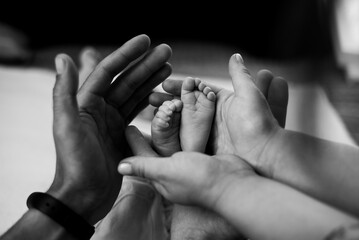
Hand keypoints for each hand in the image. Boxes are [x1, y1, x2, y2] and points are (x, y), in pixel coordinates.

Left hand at [48, 35, 171, 224]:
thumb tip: (63, 57)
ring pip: (135, 94)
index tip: (146, 40)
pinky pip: (138, 112)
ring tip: (169, 66)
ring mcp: (112, 121)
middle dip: (146, 64)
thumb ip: (64, 92)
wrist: (85, 195)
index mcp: (86, 102)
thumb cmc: (75, 163)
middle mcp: (99, 108)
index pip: (109, 71)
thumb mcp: (67, 126)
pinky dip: (150, 100)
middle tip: (167, 51)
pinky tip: (163, 92)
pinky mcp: (122, 134)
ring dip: (151, 79)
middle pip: (126, 80)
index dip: (127, 54)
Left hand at [119, 126, 254, 208]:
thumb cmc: (197, 179)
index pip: (143, 157)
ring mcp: (190, 164)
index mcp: (162, 176)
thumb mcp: (166, 171)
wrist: (232, 182)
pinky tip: (187, 116)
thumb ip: (144, 167)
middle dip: (152, 130)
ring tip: (165, 109)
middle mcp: (175, 170)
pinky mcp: (204, 156)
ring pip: (177, 140)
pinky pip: (192, 138)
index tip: (128, 127)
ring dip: (171, 124)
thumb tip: (118, 168)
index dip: (135, 142)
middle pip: (159, 147)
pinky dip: (188, 126)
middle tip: (147, 113)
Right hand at [150, 54, 287, 174]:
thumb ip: (240, 75)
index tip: (164, 84)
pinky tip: (158, 130)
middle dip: (168, 101)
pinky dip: (171, 134)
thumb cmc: (259, 123)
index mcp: (222, 102)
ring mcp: (209, 133)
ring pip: (182, 121)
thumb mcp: (249, 95)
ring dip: (167, 116)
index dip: (180, 86)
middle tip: (150, 98)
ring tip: (150, 112)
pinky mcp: (205, 148)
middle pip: (185, 105)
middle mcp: (214, 117)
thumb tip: (235, 55)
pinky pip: (184, 138)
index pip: (196, 90)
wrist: (264, 156)